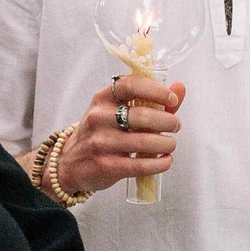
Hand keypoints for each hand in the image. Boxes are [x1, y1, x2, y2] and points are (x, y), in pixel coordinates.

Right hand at [57, 75, 185, 196]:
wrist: (70, 163)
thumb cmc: (102, 133)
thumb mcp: (118, 111)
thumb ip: (151, 100)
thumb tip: (180, 87)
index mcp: (103, 98)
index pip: (131, 85)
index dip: (156, 90)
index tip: (172, 100)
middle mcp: (99, 117)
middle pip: (142, 116)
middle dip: (168, 121)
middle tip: (175, 126)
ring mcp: (100, 142)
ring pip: (145, 141)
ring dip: (167, 144)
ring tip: (170, 144)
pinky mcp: (105, 165)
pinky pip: (140, 165)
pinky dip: (160, 164)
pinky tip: (165, 161)